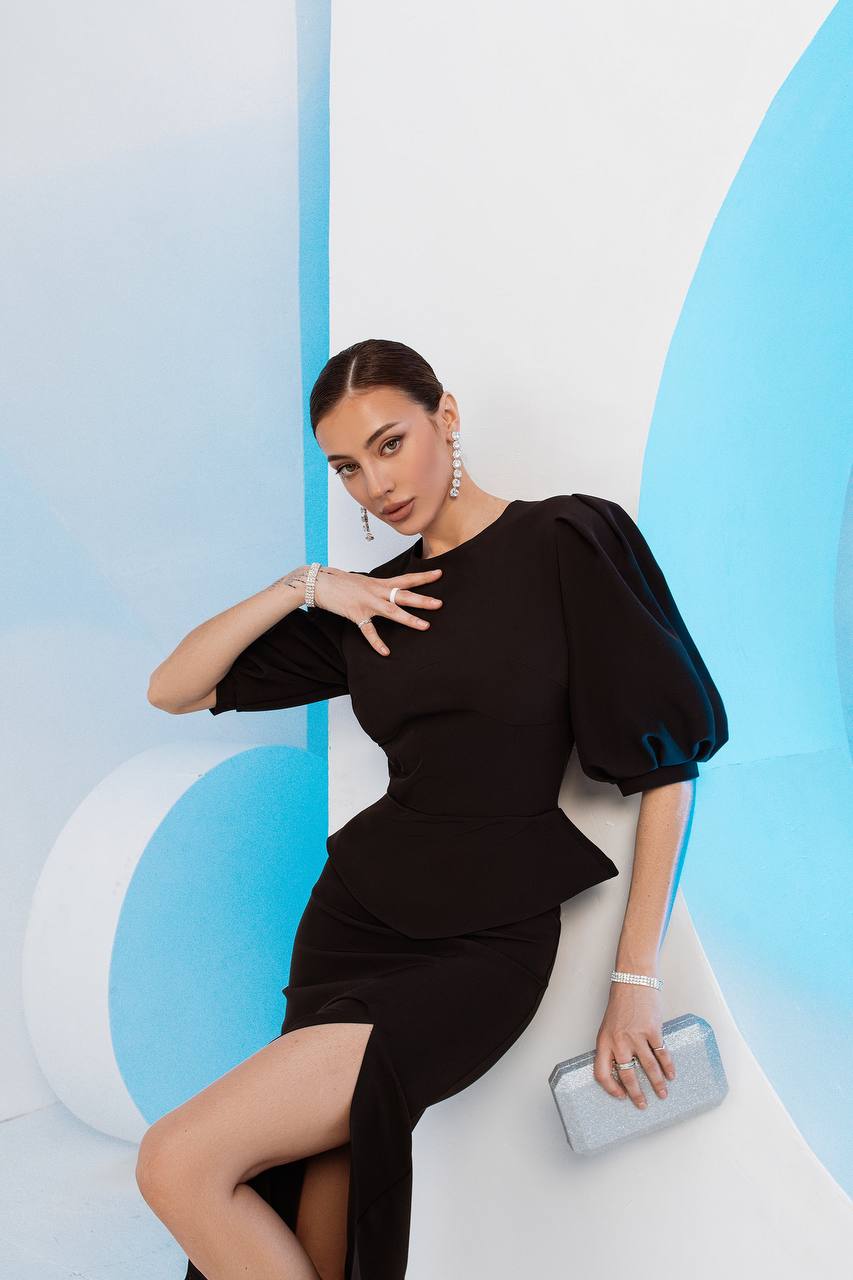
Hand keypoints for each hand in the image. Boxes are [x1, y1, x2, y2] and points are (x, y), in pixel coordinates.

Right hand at [313, 566, 443, 655]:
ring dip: (409, 619)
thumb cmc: (340, 581)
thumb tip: (388, 590)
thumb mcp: (363, 581)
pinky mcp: (356, 614)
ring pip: (392, 611)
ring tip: (425, 626)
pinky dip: (377, 642)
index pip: (406, 578)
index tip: (439, 573)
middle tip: (439, 604)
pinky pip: (369, 630)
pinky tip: (386, 652)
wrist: (318, 582)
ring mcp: (367, 603)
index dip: (423, 576)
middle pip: (404, 595)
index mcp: (379, 583)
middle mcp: (376, 591)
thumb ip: (377, 587)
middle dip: (423, 600)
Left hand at [593, 981, 674, 1109]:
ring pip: (648, 1068)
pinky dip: (668, 1067)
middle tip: (643, 1104)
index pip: (602, 1073)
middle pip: (627, 1075)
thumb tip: (620, 1068)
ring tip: (662, 1094)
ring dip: (656, 1084)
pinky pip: (661, 1054)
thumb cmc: (621, 1003)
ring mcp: (636, 1036)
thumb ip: (612, 1046)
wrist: (633, 981)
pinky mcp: (653, 1031)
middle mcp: (619, 1041)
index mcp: (604, 1041)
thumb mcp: (608, 1026)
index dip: (611, 1088)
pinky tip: (671, 1074)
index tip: (620, 1096)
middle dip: (637, 1093)